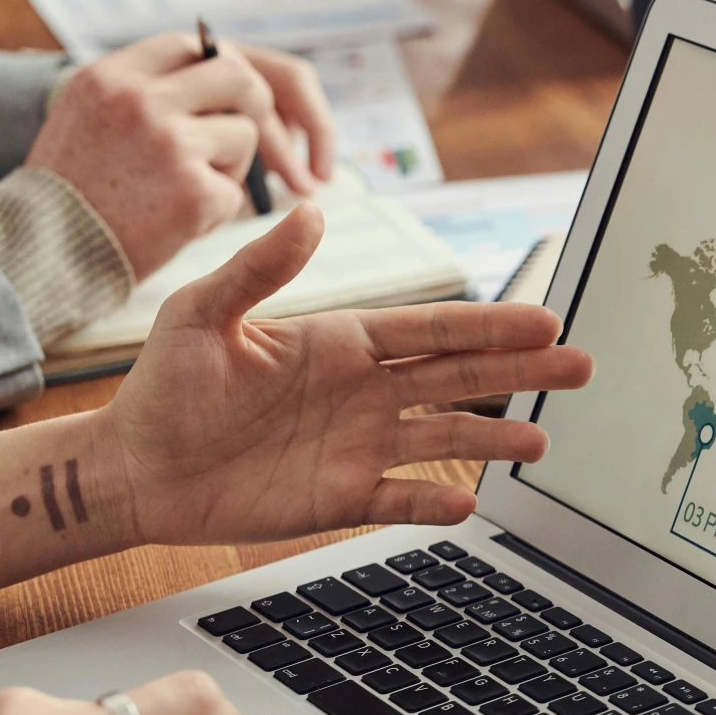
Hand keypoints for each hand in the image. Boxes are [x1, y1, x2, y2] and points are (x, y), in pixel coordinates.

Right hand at [24, 32, 335, 278]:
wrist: (45, 251)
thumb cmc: (72, 189)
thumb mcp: (87, 115)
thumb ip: (139, 90)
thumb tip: (211, 70)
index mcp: (110, 77)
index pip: (188, 45)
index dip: (216, 68)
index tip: (222, 96)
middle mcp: (141, 101)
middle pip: (237, 77)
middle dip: (252, 105)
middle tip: (240, 134)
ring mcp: (171, 144)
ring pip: (243, 135)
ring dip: (229, 166)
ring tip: (183, 190)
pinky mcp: (195, 191)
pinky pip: (234, 192)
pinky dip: (215, 211)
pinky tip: (175, 222)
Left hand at [109, 201, 590, 545]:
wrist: (135, 469)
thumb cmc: (164, 387)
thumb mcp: (201, 314)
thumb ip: (260, 269)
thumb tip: (311, 212)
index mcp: (341, 343)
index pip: (430, 330)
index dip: (489, 325)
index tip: (544, 319)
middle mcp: (364, 393)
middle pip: (460, 378)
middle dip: (522, 372)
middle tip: (579, 366)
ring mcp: (360, 446)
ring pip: (446, 438)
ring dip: (495, 438)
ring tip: (541, 442)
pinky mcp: (344, 497)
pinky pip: (402, 499)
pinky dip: (434, 502)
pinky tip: (467, 501)